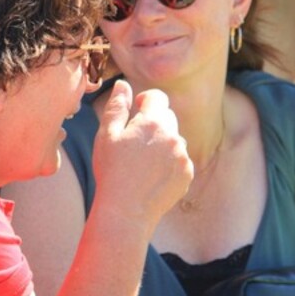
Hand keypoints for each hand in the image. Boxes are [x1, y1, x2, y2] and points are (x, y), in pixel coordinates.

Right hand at [91, 79, 192, 226]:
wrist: (126, 211)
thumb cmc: (112, 171)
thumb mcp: (107, 135)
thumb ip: (116, 106)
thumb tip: (123, 84)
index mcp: (153, 122)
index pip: (157, 97)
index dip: (146, 100)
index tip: (137, 110)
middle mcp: (173, 136)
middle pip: (167, 117)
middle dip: (154, 123)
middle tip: (134, 142)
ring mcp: (183, 156)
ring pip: (174, 139)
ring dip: (162, 143)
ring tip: (141, 163)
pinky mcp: (187, 174)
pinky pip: (180, 159)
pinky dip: (168, 162)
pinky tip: (150, 176)